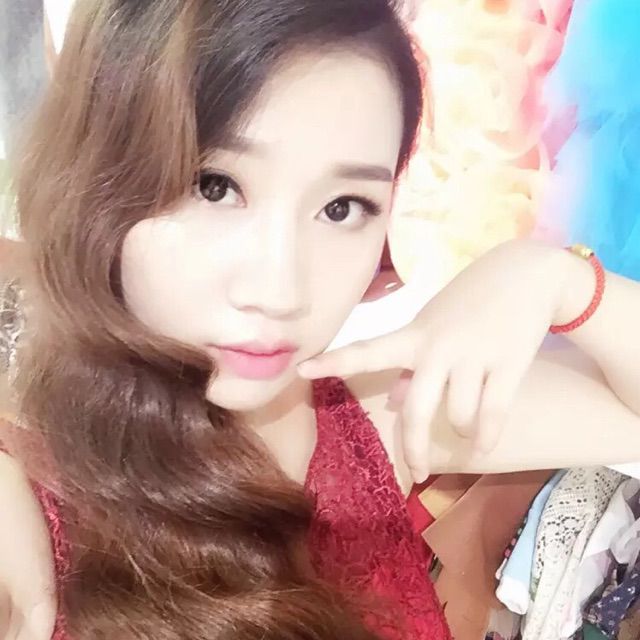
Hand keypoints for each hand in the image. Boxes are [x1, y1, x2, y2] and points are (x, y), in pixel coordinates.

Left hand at [298, 240, 585, 481]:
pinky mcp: (509, 362)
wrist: (525, 273)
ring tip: (466, 433)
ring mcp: (473, 355)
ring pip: (458, 415)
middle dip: (414, 449)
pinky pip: (493, 414)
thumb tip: (396, 399)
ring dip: (461, 431)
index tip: (301, 370)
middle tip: (415, 473)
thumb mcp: (433, 323)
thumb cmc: (470, 300)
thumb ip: (412, 360)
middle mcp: (438, 347)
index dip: (335, 362)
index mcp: (413, 335)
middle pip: (416, 411)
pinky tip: (481, 446)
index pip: (367, 350)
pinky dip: (486, 436)